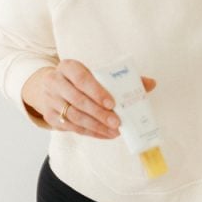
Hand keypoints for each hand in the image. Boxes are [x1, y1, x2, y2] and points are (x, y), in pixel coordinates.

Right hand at [22, 60, 156, 139]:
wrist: (49, 87)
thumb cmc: (80, 80)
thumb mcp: (95, 74)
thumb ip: (122, 78)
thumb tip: (151, 83)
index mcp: (68, 67)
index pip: (81, 77)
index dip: (97, 91)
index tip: (112, 103)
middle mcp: (55, 82)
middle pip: (78, 100)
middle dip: (99, 113)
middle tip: (117, 122)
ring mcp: (51, 100)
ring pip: (74, 116)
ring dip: (96, 126)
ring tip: (114, 131)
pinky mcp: (50, 117)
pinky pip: (72, 127)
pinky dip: (90, 132)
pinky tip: (105, 134)